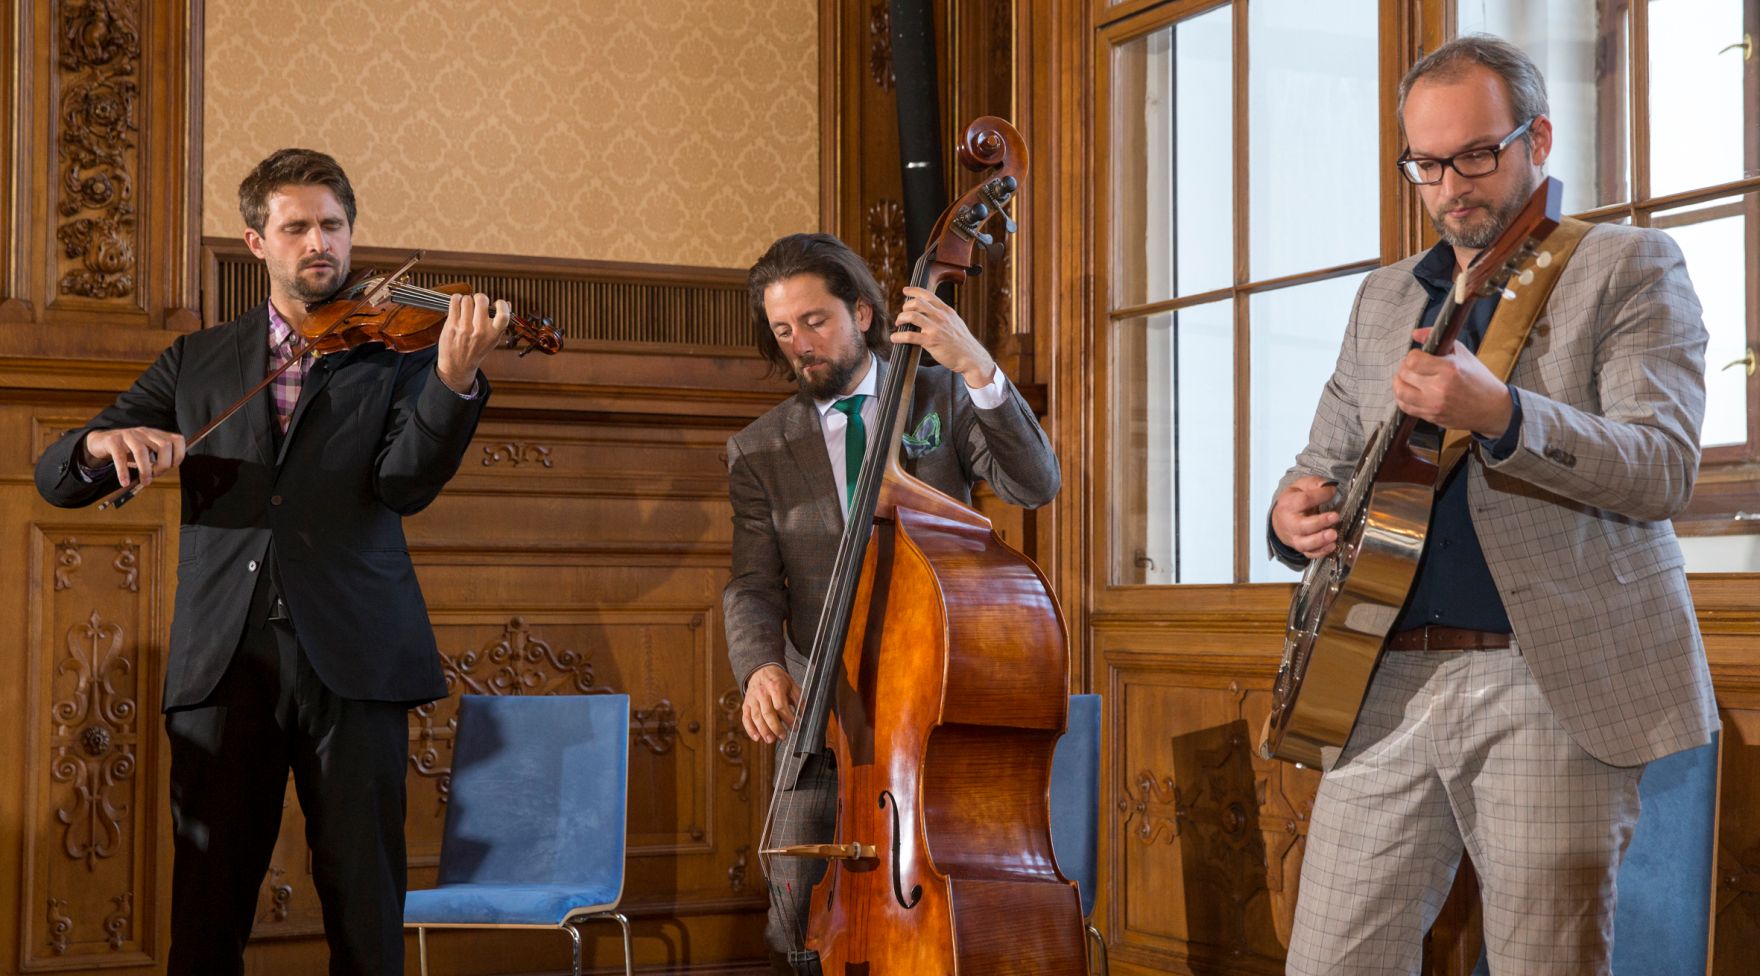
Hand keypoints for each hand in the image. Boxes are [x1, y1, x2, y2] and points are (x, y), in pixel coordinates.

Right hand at [81, 427, 185, 488]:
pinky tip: (124, 482)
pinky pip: (119, 457)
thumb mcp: (146, 452)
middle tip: (156, 475)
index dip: (179, 455)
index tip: (172, 467)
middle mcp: (144, 432)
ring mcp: (128, 435)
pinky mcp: (113, 441)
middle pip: (164, 445)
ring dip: (145, 470)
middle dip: (164, 464)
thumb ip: (156, 460)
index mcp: (155, 434)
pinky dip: (123, 472)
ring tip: (145, 482)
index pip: (177, 439)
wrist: (102, 441)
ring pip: (141, 450)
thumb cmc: (127, 450)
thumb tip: (161, 473)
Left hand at [435, 293, 511, 394]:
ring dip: (467, 300)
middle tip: (478, 303)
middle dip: (480, 298)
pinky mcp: (452, 324)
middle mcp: (479, 330)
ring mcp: (464, 327)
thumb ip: (501, 323)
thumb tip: (508, 304)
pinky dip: (456, 299)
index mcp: (493, 334)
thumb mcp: (493, 340)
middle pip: (481, 300)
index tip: (497, 303)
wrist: (458, 365)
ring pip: (467, 299)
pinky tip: (458, 303)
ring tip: (466, 306)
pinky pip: (455, 302)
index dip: (502, 304)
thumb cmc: (476, 351)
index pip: (504, 314)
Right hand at [741, 663, 799, 744]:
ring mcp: (752, 699)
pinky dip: (750, 729)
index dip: (788, 718)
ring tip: (771, 740)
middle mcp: (762, 693)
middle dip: (775, 727)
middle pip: (767, 713)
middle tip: (783, 737)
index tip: (795, 726)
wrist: (761, 670)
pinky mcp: (746, 704)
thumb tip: (804, 713)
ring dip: (763, 731)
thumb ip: (798, 699)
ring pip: (756, 717)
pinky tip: (757, 737)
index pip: (780, 705)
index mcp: (775, 687)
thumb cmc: (778, 679)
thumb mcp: (792, 685)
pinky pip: (746, 718)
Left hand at [891, 286, 995, 387]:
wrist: (971, 357)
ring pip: (911, 316)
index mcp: (947, 311)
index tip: (905, 290)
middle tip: (902, 315)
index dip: (914, 291)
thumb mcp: (955, 323)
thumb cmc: (962, 343)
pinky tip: (895, 338)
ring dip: (901, 319)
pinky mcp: (931, 341)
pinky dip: (899, 336)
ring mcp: (936, 328)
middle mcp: (941, 317)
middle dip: (905, 307)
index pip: (928, 295)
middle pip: (917, 303)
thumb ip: (943, 316)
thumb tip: (930, 312)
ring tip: (898, 324)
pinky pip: (910, 336)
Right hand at [1272, 475, 1340, 559]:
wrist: (1279, 518)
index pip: (1303, 500)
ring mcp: (1294, 537)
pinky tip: (1332, 546)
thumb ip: (1314, 484)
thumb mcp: (1300, 486)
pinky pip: (1309, 553)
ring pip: (1304, 543)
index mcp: (1289, 504)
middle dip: (1320, 522)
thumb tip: (1330, 487)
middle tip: (1335, 517)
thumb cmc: (1292, 502)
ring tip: (1334, 535)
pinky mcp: (1300, 547)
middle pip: (1302, 525)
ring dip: (1320, 540)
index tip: (1332, 492)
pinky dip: (1321, 552)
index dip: (1319, 496)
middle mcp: (1290, 522)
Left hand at [1393, 327, 1513, 437]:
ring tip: (1406, 378)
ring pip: (1401, 393)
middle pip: (1404, 375)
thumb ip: (1437, 340)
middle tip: (1411, 366)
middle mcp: (1439, 388)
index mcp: (1449, 370)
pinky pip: (1406, 407)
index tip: (1418, 356)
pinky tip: (1410, 392)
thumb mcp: (1462, 353)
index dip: (1412, 355)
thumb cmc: (1478, 379)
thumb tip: (1415, 334)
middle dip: (1404, 367)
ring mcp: (1434, 405)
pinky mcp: (1432, 417)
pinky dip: (1403, 398)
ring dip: (1399, 383)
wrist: (1492, 408)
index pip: (1413, 360)